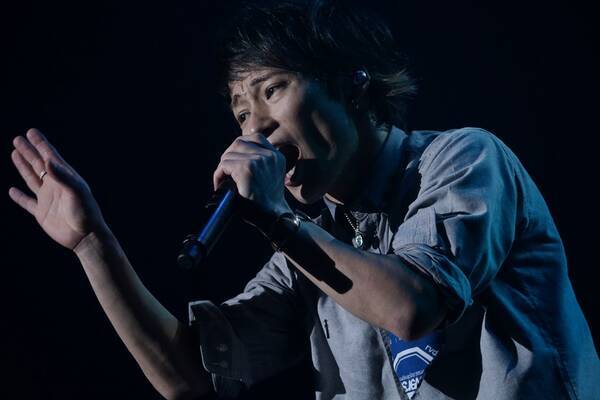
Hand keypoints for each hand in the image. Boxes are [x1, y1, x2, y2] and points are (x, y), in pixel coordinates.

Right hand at [9, 128, 107, 250]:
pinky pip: (27, 202)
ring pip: (32, 178)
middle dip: (29, 151)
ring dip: (23, 166)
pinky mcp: (42, 213)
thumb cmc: (85, 213)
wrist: (85, 237)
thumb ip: (63, 176)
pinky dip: (19, 197)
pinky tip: (12, 191)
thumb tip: (48, 159)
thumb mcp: (76, 191)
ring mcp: (48, 199)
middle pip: (39, 164)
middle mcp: (56, 186)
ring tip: (14, 153)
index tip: (31, 132)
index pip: (51, 157)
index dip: (41, 144)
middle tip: (18, 138)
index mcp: (66, 178)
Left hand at [213, 133, 292, 219]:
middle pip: (239, 142)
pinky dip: (219, 175)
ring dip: (223, 167)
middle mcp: (269, 156)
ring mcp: (258, 161)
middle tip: (226, 172)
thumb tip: (237, 155)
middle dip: (229, 155)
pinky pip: (225, 165)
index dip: (241, 147)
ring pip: (229, 154)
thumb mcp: (270, 177)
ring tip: (224, 181)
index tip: (235, 160)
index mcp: (277, 157)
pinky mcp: (247, 169)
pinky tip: (220, 185)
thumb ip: (261, 163)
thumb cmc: (267, 203)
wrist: (273, 217)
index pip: (256, 138)